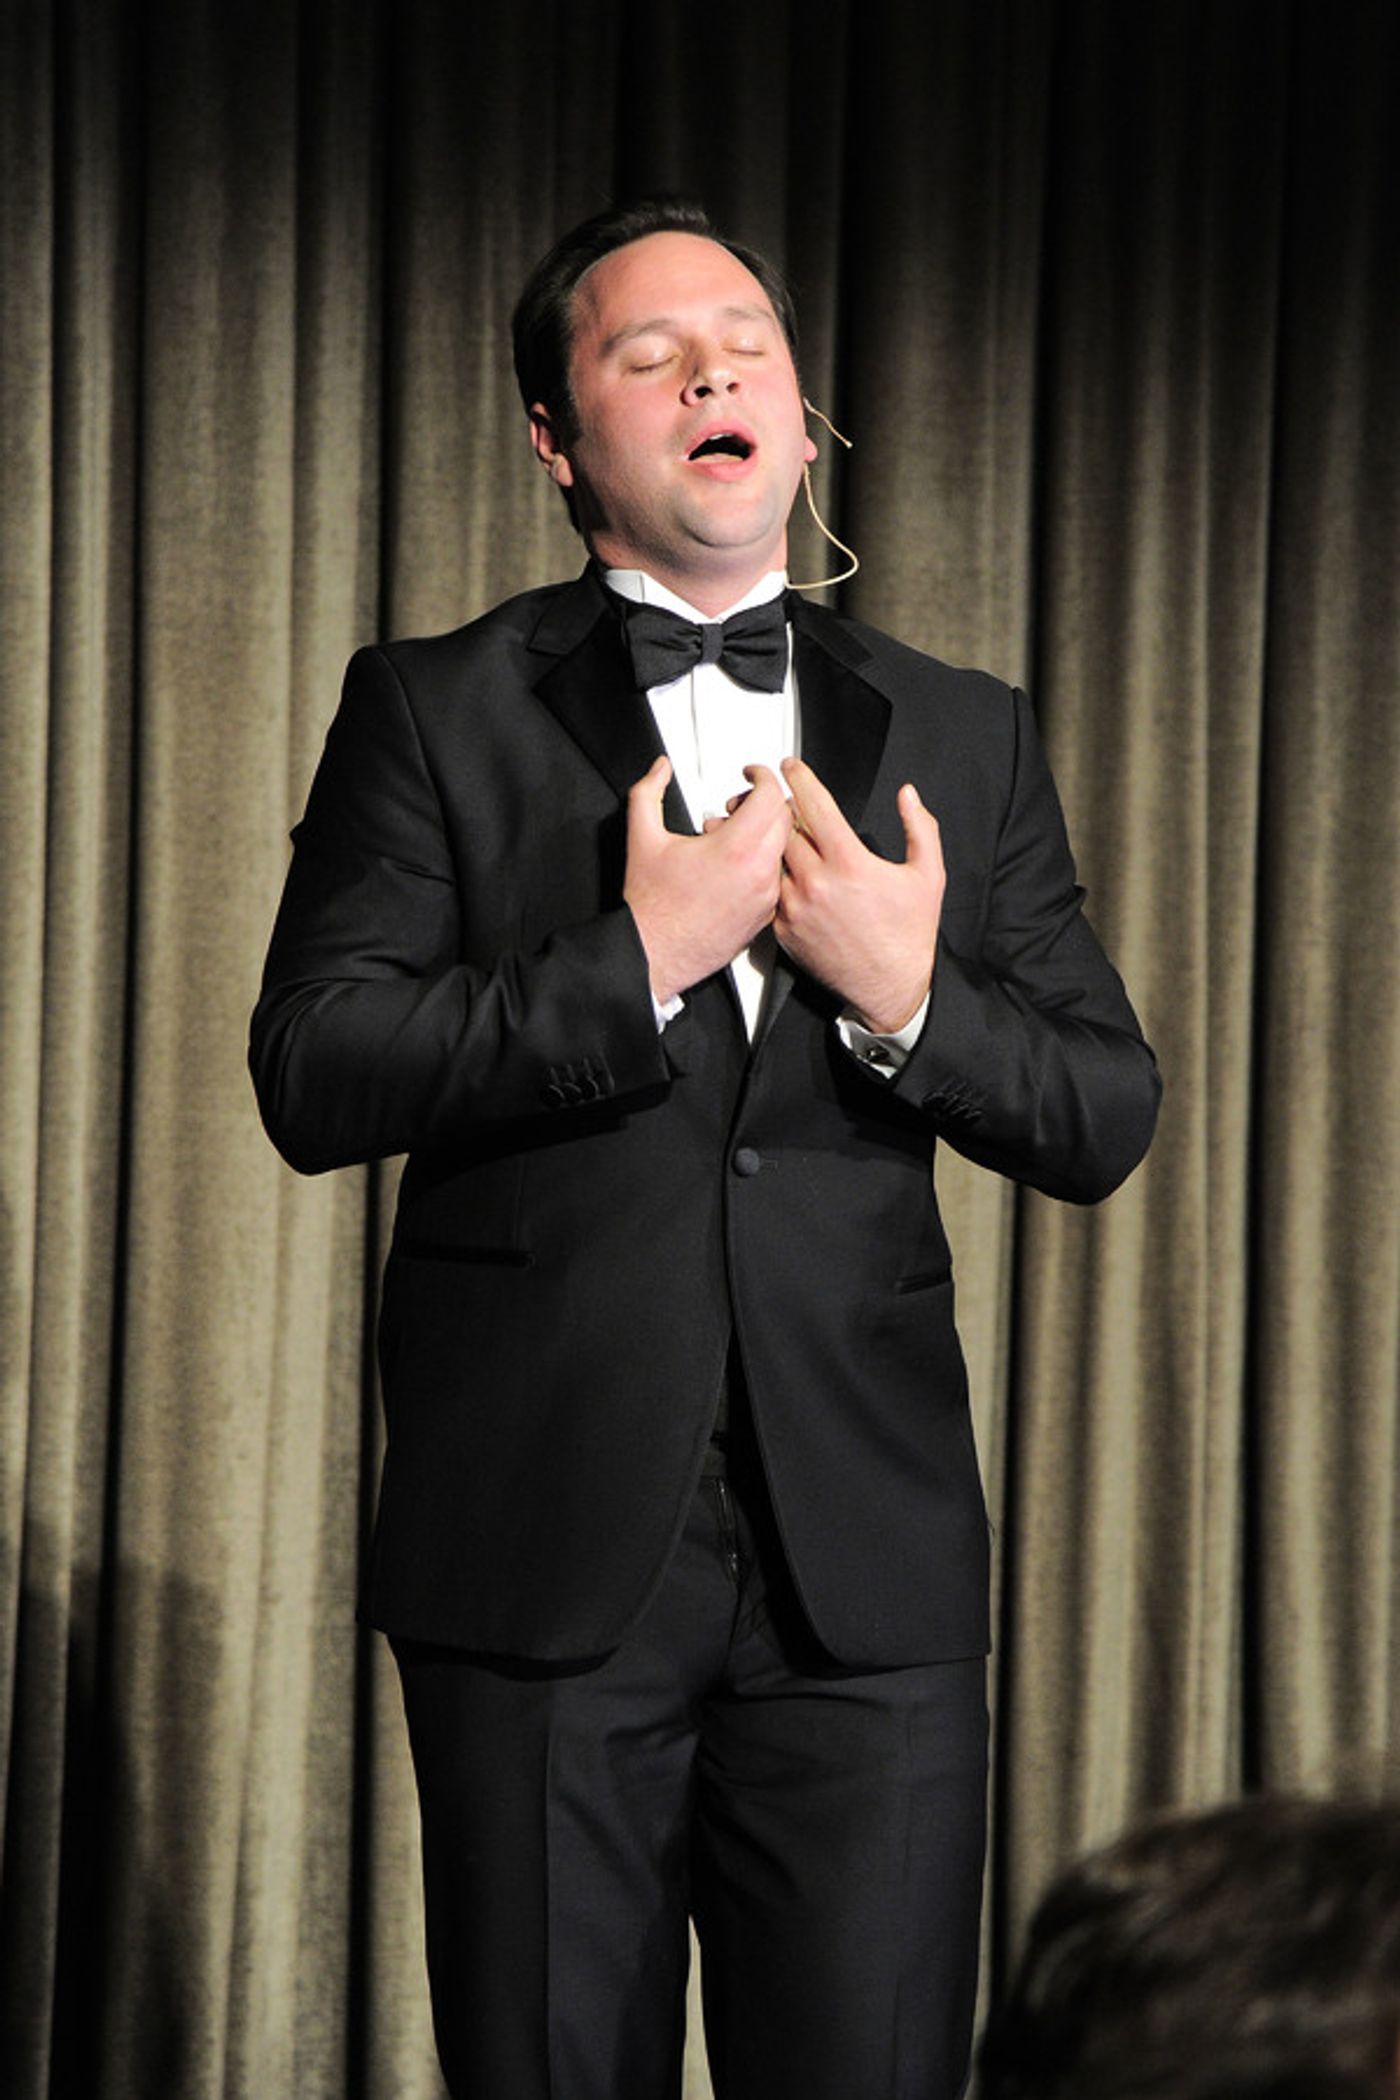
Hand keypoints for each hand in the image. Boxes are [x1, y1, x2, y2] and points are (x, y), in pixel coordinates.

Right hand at [623, 757, 792, 1004]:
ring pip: (784, 849)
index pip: (771, 796)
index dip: (762, 776)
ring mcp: (766, 898)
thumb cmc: (651, 906)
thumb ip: (648, 792)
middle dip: (763, 803)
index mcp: (735, 849)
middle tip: (736, 807)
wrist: (654, 954)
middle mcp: (759, 874)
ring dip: (764, 835)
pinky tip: (734, 868)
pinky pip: (778, 878)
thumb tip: (660, 769)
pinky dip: (763, 864)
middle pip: (784, 819)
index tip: (751, 775)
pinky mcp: (765, 917)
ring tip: (730, 840)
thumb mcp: (643, 837)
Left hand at [774, 756, 943, 1032]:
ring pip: (772, 859)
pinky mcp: (784, 930)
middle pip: (784, 827)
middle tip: (785, 800)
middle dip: (783, 808)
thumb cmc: (910, 933)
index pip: (813, 804)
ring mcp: (796, 908)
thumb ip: (920, 827)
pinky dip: (776, 877)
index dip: (799, 777)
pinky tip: (784, 872)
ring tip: (779, 833)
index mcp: (850, 862)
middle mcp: (817, 882)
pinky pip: (771, 892)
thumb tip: (908, 795)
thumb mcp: (928, 875)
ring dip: (774, 842)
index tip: (790, 765)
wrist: (891, 986)